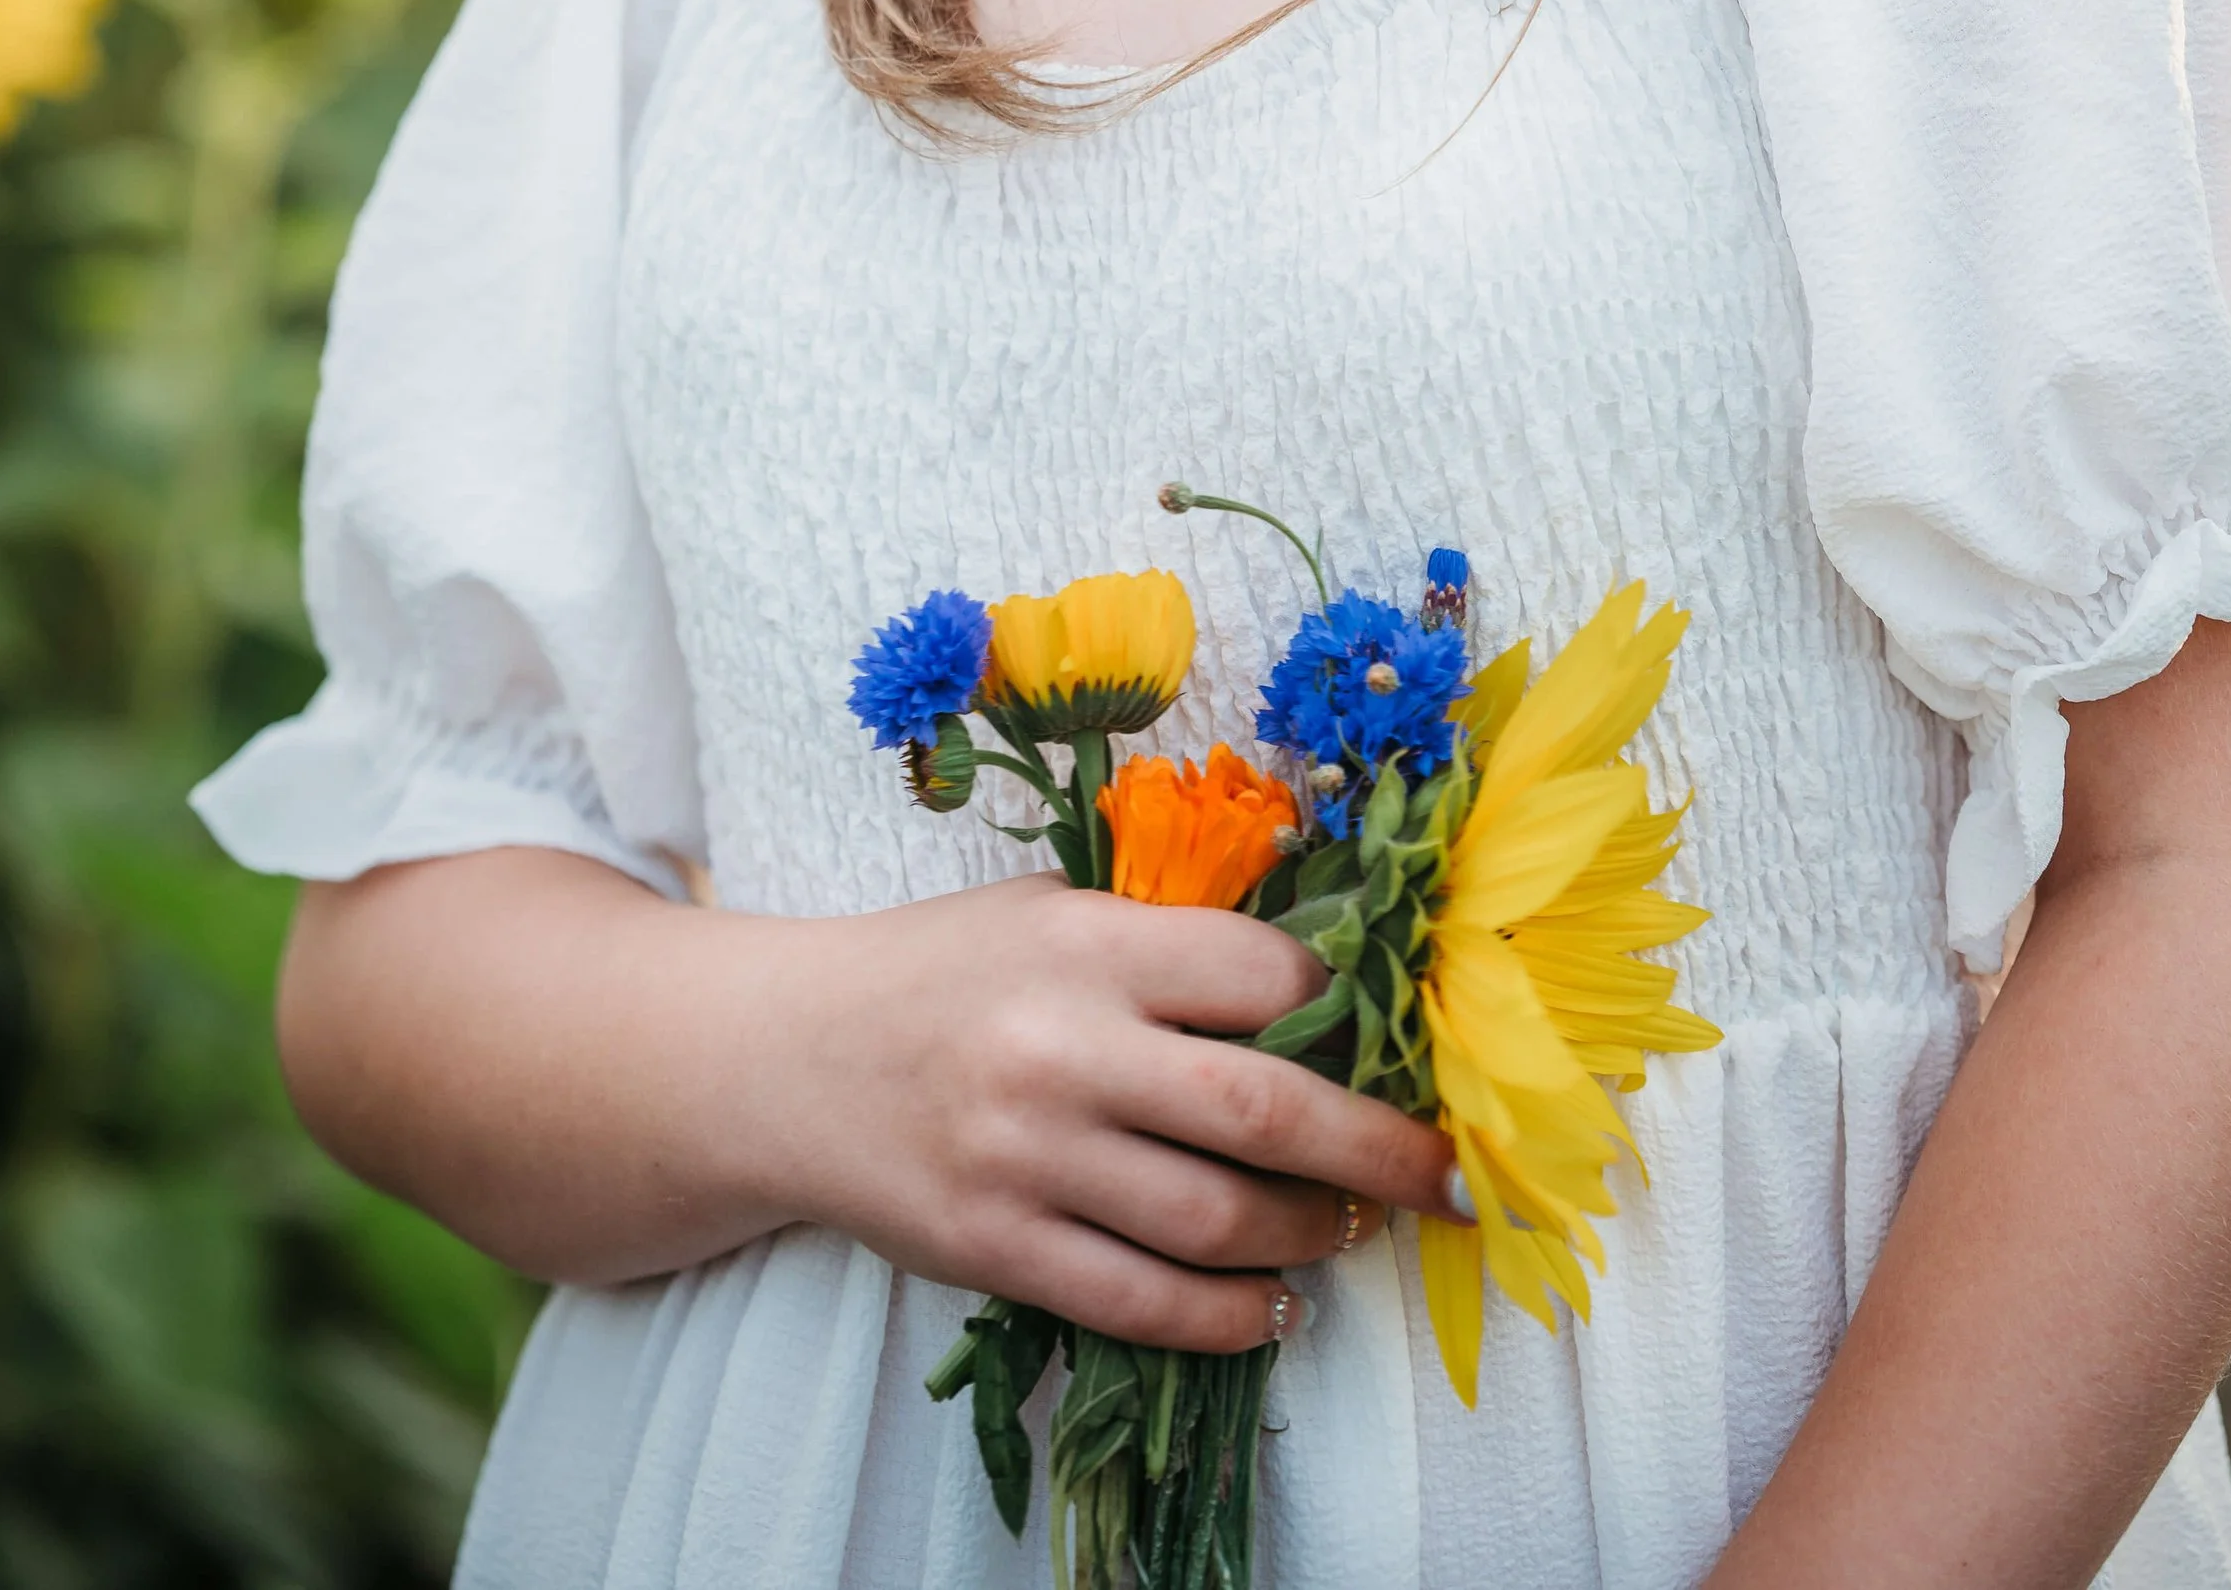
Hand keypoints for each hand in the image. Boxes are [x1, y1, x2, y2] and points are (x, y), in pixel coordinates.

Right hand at [750, 872, 1455, 1349]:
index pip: (1264, 974)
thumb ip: (1168, 941)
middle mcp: (1064, 1048)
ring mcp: (1026, 1156)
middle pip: (1264, 1108)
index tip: (1391, 1041)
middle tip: (1447, 1178)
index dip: (1347, 1009)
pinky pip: (1140, 1302)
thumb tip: (1323, 984)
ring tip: (1347, 1229)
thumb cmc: (943, 971)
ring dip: (1309, 1236)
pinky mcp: (993, 1248)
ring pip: (1214, 1220)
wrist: (783, 1058)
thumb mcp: (1052, 913)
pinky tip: (1272, 1306)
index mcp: (1089, 943)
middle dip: (1380, 1151)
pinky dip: (1227, 1316)